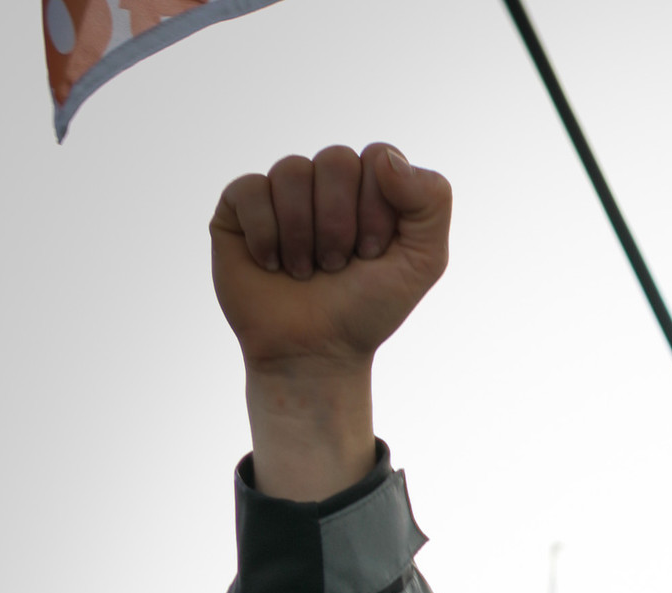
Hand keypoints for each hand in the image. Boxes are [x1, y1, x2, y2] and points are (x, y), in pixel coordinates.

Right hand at [210, 144, 451, 500]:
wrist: (315, 355)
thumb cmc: (367, 310)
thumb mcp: (424, 262)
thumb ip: (431, 201)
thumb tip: (383, 158)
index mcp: (368, 187)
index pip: (378, 157)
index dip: (377, 211)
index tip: (373, 256)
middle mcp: (324, 182)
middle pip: (335, 159)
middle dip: (341, 224)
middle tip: (337, 266)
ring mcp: (280, 192)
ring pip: (292, 170)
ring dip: (304, 235)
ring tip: (306, 272)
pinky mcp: (239, 207)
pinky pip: (250, 190)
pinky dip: (266, 235)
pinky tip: (271, 265)